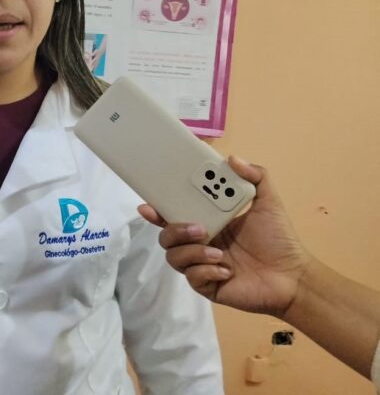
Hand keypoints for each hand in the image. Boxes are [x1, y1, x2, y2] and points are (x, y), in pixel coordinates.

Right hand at [137, 157, 311, 317]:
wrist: (293, 276)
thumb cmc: (279, 239)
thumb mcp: (268, 202)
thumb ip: (256, 176)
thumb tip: (232, 158)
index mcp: (208, 222)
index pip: (174, 215)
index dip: (158, 211)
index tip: (149, 206)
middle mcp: (200, 243)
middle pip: (166, 237)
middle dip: (175, 230)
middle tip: (199, 229)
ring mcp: (201, 265)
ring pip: (174, 257)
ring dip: (193, 252)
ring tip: (218, 252)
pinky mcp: (208, 286)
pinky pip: (192, 277)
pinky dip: (206, 271)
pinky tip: (226, 270)